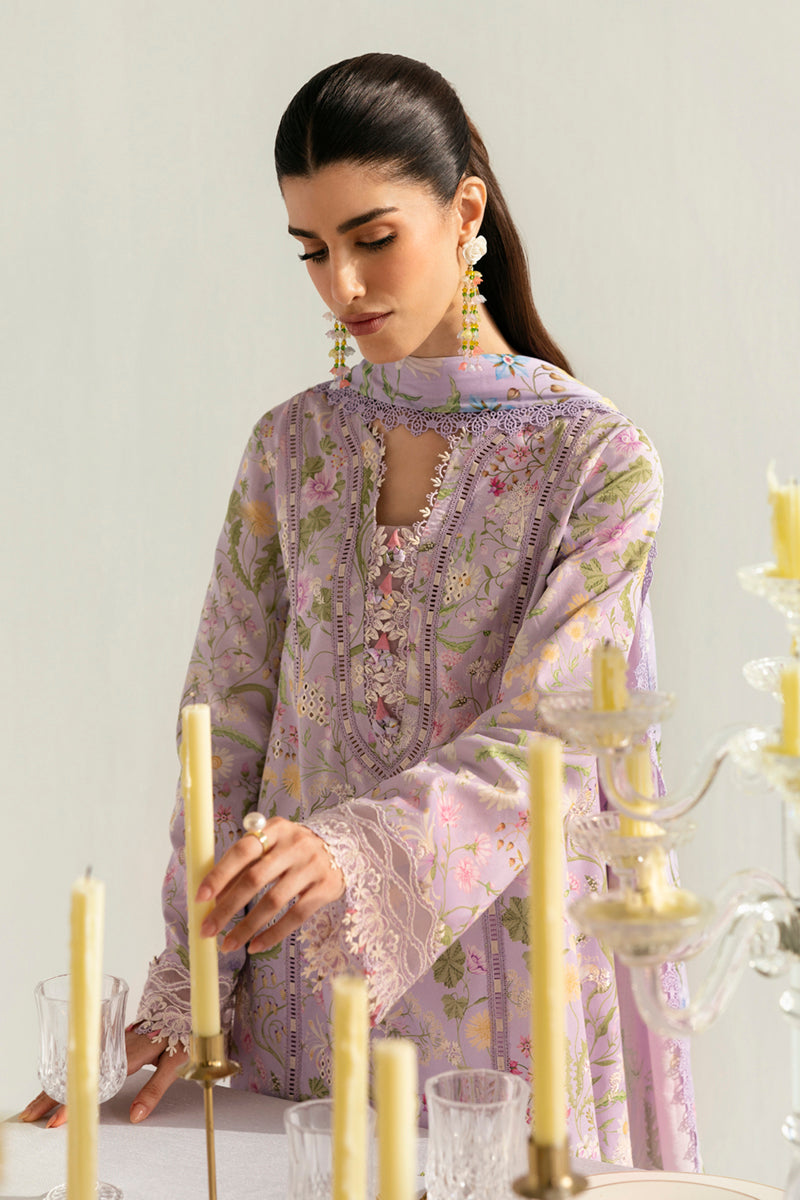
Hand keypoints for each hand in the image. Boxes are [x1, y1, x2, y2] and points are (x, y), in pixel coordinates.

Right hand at [18, 1029, 188, 1126]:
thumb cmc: (180, 1034)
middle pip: (76, 1074)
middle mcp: (114, 1049)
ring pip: (76, 1065)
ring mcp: (110, 1044)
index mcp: (128, 1055)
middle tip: (31, 1116)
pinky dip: (64, 1072)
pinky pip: (82, 1058)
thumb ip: (155, 1088)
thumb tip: (136, 1116)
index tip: (56, 1120)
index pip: (94, 1083)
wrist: (182, 1004)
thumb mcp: (175, 1063)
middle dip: (51, 1096)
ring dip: (53, 1085)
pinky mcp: (110, 1042)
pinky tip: (53, 1083)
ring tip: (35, 1105)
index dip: (73, 1102)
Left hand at [197, 817, 343, 953]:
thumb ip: (244, 866)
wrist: (343, 849)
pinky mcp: (325, 888)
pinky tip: (255, 946)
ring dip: (246, 926)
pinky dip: (273, 934)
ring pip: (273, 901)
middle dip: (227, 908)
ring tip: (228, 944)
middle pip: (255, 878)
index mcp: (276, 829)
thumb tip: (213, 898)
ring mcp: (312, 866)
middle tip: (207, 929)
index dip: (220, 874)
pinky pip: (295, 916)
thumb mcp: (272, 846)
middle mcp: (295, 845)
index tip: (200, 897)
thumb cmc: (294, 850)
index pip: (243, 850)